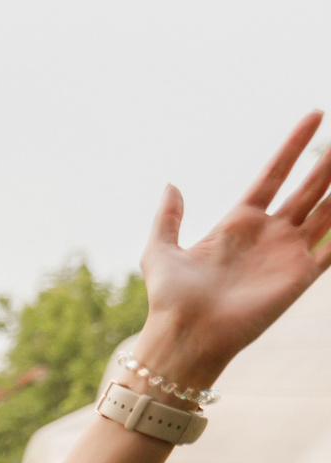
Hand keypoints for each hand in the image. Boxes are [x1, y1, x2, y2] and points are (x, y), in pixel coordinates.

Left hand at [139, 113, 330, 388]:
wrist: (185, 337)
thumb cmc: (169, 300)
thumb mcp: (159, 252)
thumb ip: (168, 218)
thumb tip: (172, 184)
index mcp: (238, 223)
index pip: (274, 175)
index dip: (293, 146)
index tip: (315, 115)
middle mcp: (268, 235)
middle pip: (307, 188)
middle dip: (328, 163)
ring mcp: (286, 254)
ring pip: (326, 211)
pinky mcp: (300, 277)